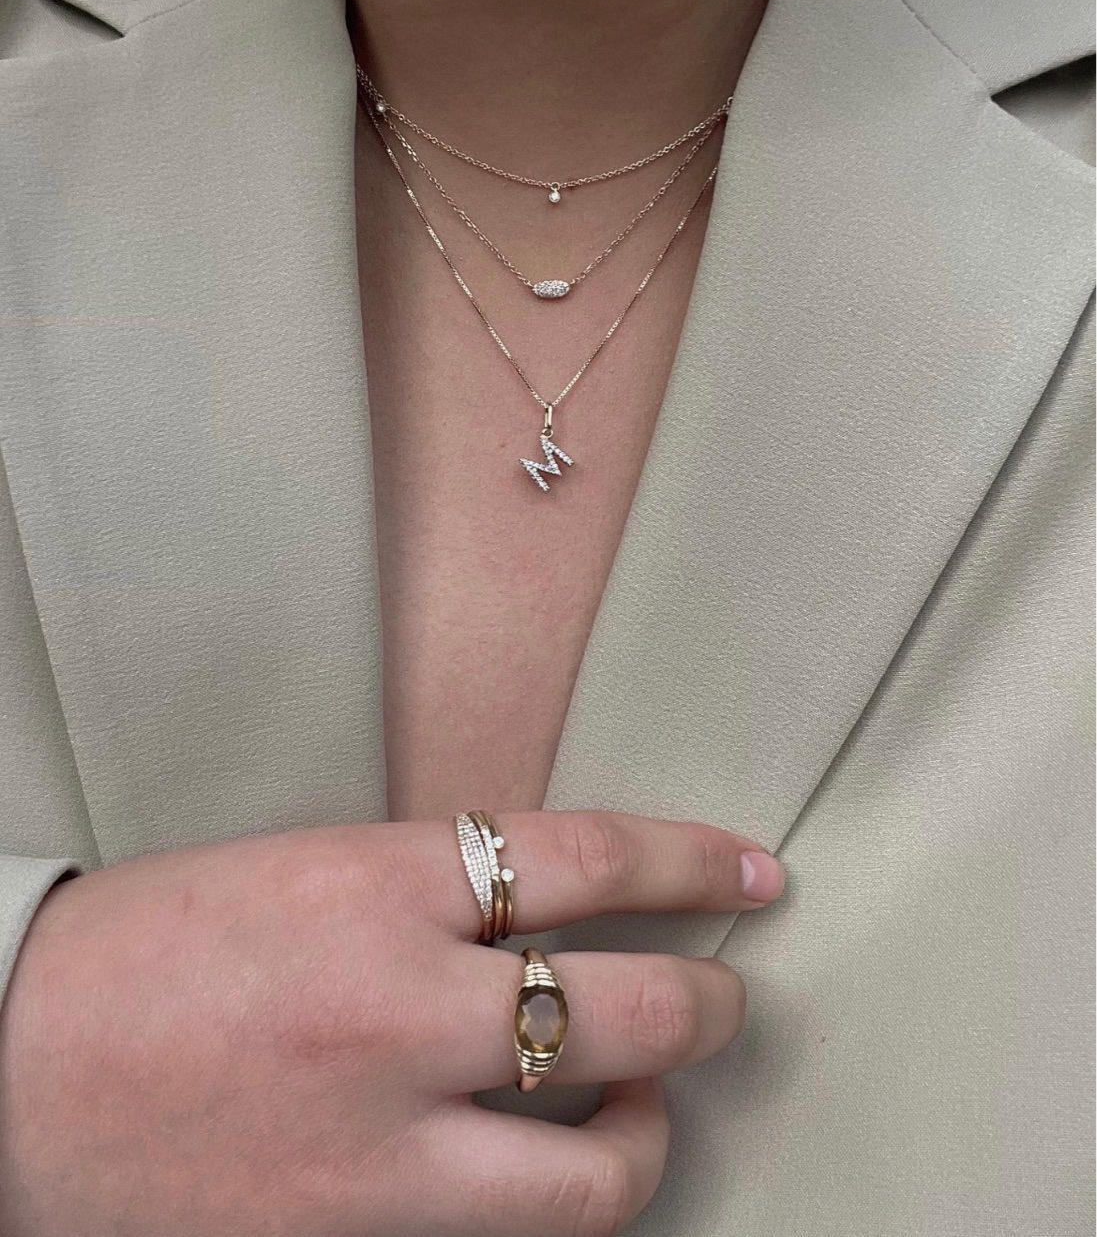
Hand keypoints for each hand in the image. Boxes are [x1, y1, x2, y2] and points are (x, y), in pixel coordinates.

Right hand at [0, 811, 784, 1235]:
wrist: (7, 1069)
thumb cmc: (148, 953)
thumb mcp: (306, 872)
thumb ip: (433, 891)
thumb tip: (553, 913)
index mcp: (375, 886)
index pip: (587, 859)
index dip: (690, 859)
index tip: (746, 870)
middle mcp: (393, 1013)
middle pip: (629, 1010)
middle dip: (709, 1004)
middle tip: (725, 998)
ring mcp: (377, 1151)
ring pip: (596, 1172)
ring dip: (650, 1134)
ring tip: (643, 1105)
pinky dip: (552, 1201)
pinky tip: (545, 1168)